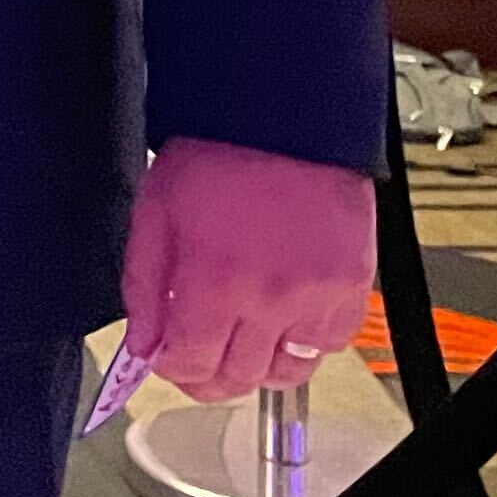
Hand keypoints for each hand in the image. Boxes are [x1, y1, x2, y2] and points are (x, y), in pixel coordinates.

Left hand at [123, 136, 374, 404]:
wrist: (284, 118)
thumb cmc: (217, 153)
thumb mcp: (154, 213)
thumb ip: (144, 286)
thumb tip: (143, 343)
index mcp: (215, 281)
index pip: (191, 365)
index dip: (172, 369)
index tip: (165, 358)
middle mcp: (271, 299)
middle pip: (239, 378)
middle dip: (208, 377)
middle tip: (197, 359)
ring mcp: (318, 298)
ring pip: (288, 373)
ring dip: (258, 368)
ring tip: (240, 343)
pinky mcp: (353, 287)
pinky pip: (331, 346)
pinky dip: (306, 344)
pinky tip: (284, 321)